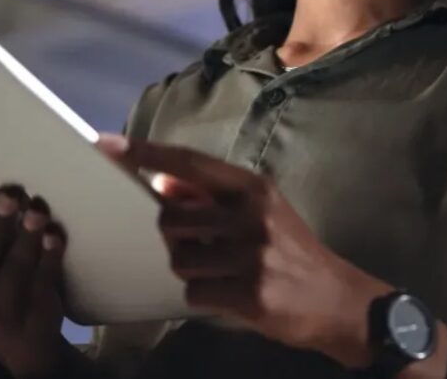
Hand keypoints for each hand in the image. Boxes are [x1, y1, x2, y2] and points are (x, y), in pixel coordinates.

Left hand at [96, 135, 394, 368]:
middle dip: (174, 235)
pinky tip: (229, 292)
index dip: (145, 153)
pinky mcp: (250, 294)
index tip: (108, 145)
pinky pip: (195, 292)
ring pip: (179, 258)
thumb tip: (162, 183)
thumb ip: (209, 194)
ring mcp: (251, 255)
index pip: (187, 162)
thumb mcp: (256, 210)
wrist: (338, 300)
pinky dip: (204, 295)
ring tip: (220, 270)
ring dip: (189, 268)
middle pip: (171, 217)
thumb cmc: (289, 247)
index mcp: (250, 187)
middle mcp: (250, 214)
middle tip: (199, 244)